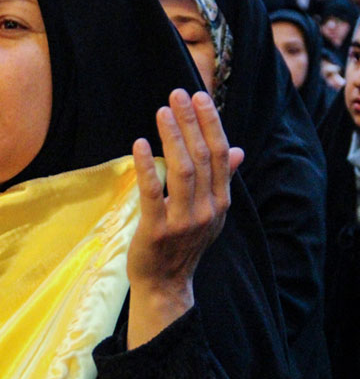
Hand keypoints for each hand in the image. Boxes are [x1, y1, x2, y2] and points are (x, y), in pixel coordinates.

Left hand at [126, 89, 243, 348]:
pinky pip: (153, 192)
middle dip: (190, 122)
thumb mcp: (209, 213)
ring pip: (183, 170)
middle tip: (177, 94)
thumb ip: (221, 181)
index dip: (211, 123)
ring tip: (161, 112)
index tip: (198, 97)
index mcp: (221, 201)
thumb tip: (238, 151)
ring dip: (173, 137)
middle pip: (202, 156)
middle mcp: (208, 209)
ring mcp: (184, 220)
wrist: (165, 284)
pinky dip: (147, 165)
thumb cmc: (182, 244)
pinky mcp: (158, 229)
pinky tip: (140, 143)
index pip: (221, 154)